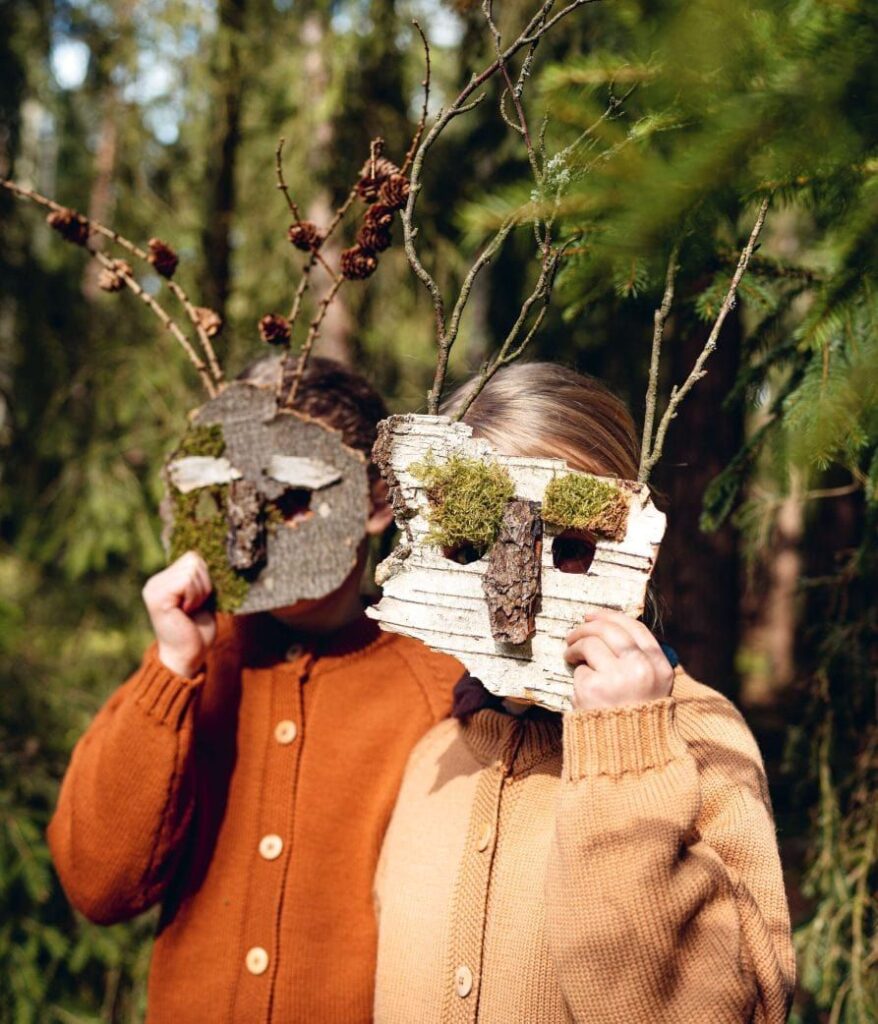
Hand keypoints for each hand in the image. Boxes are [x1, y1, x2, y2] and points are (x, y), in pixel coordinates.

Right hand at [142, 551, 216, 677]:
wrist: (188, 656)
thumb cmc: (197, 630)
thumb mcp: (202, 597)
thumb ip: (200, 577)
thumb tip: (214, 554)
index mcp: (165, 579)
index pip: (193, 557)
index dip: (205, 577)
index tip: (199, 600)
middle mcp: (155, 581)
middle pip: (193, 560)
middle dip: (204, 584)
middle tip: (194, 606)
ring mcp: (154, 588)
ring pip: (192, 570)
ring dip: (200, 592)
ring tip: (190, 610)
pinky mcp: (157, 597)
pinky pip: (186, 582)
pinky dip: (195, 596)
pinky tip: (186, 611)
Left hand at [565, 609, 673, 711]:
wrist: (629, 756)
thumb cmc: (638, 720)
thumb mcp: (654, 689)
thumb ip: (640, 661)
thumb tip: (612, 628)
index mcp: (659, 666)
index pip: (635, 628)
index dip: (610, 616)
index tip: (593, 615)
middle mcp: (640, 668)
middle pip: (608, 630)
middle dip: (586, 627)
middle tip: (573, 634)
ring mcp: (616, 678)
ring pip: (590, 644)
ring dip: (574, 647)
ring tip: (569, 655)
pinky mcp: (593, 689)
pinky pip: (580, 671)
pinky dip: (578, 678)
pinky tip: (582, 690)